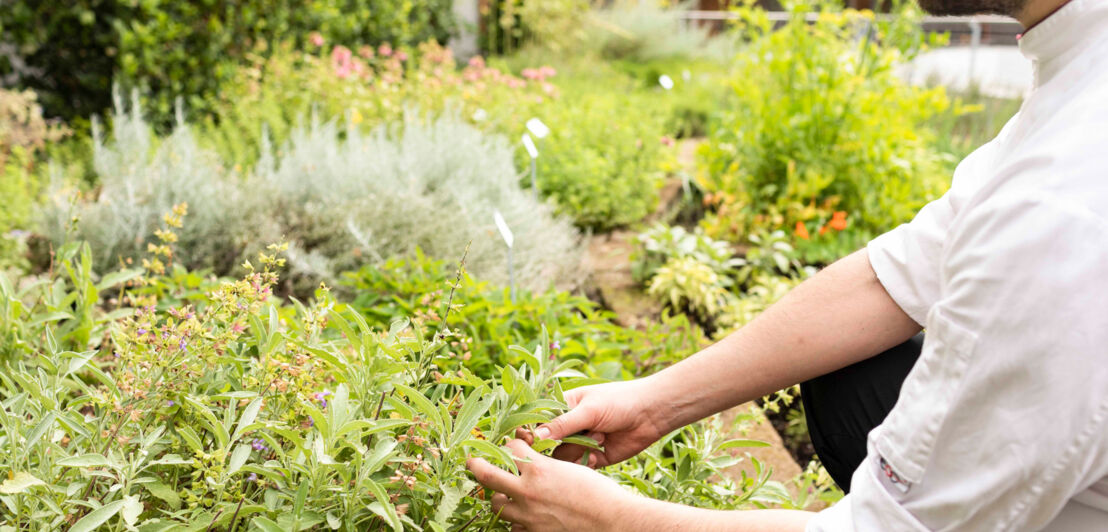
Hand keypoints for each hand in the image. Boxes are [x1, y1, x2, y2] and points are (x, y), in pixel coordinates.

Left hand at [467, 439, 636, 531]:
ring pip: (495, 504)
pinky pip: (512, 527)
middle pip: (487, 474)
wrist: (612, 521)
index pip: (510, 448)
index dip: (510, 445)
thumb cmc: (599, 492)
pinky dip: (515, 520)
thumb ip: (547, 465)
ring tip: (504, 493)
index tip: (510, 445)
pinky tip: (524, 515)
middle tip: (472, 461)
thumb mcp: (572, 468)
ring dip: (498, 497)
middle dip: (476, 465)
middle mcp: (528, 491)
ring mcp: (527, 516)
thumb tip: (532, 463)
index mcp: (539, 469)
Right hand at [531, 378, 668, 467]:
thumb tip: (535, 437)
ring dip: (580, 450)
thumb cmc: (619, 401)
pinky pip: (581, 466)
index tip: (531, 439)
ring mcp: (582, 443)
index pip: (539, 422)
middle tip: (581, 436)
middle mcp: (570, 427)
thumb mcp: (589, 410)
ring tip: (601, 437)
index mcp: (564, 408)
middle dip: (563, 443)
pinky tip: (603, 451)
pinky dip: (589, 461)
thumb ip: (562, 425)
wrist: (651, 414)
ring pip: (564, 457)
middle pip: (549, 445)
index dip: (533, 432)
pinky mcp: (595, 458)